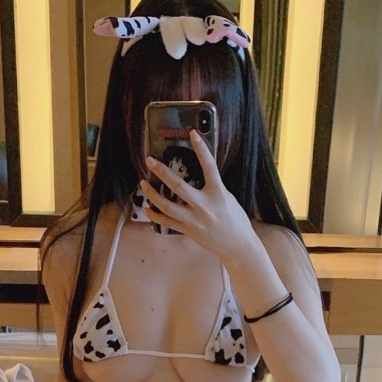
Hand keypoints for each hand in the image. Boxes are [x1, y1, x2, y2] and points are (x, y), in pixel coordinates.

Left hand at [140, 130, 255, 262]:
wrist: (238, 246)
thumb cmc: (236, 221)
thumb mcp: (228, 198)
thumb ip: (214, 187)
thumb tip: (200, 175)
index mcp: (218, 194)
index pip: (210, 166)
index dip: (201, 149)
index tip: (192, 134)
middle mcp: (205, 206)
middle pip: (179, 186)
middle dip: (162, 172)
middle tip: (150, 161)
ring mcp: (195, 220)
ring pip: (168, 206)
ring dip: (153, 194)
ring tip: (143, 183)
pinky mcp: (189, 231)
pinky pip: (168, 222)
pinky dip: (155, 216)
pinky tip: (147, 208)